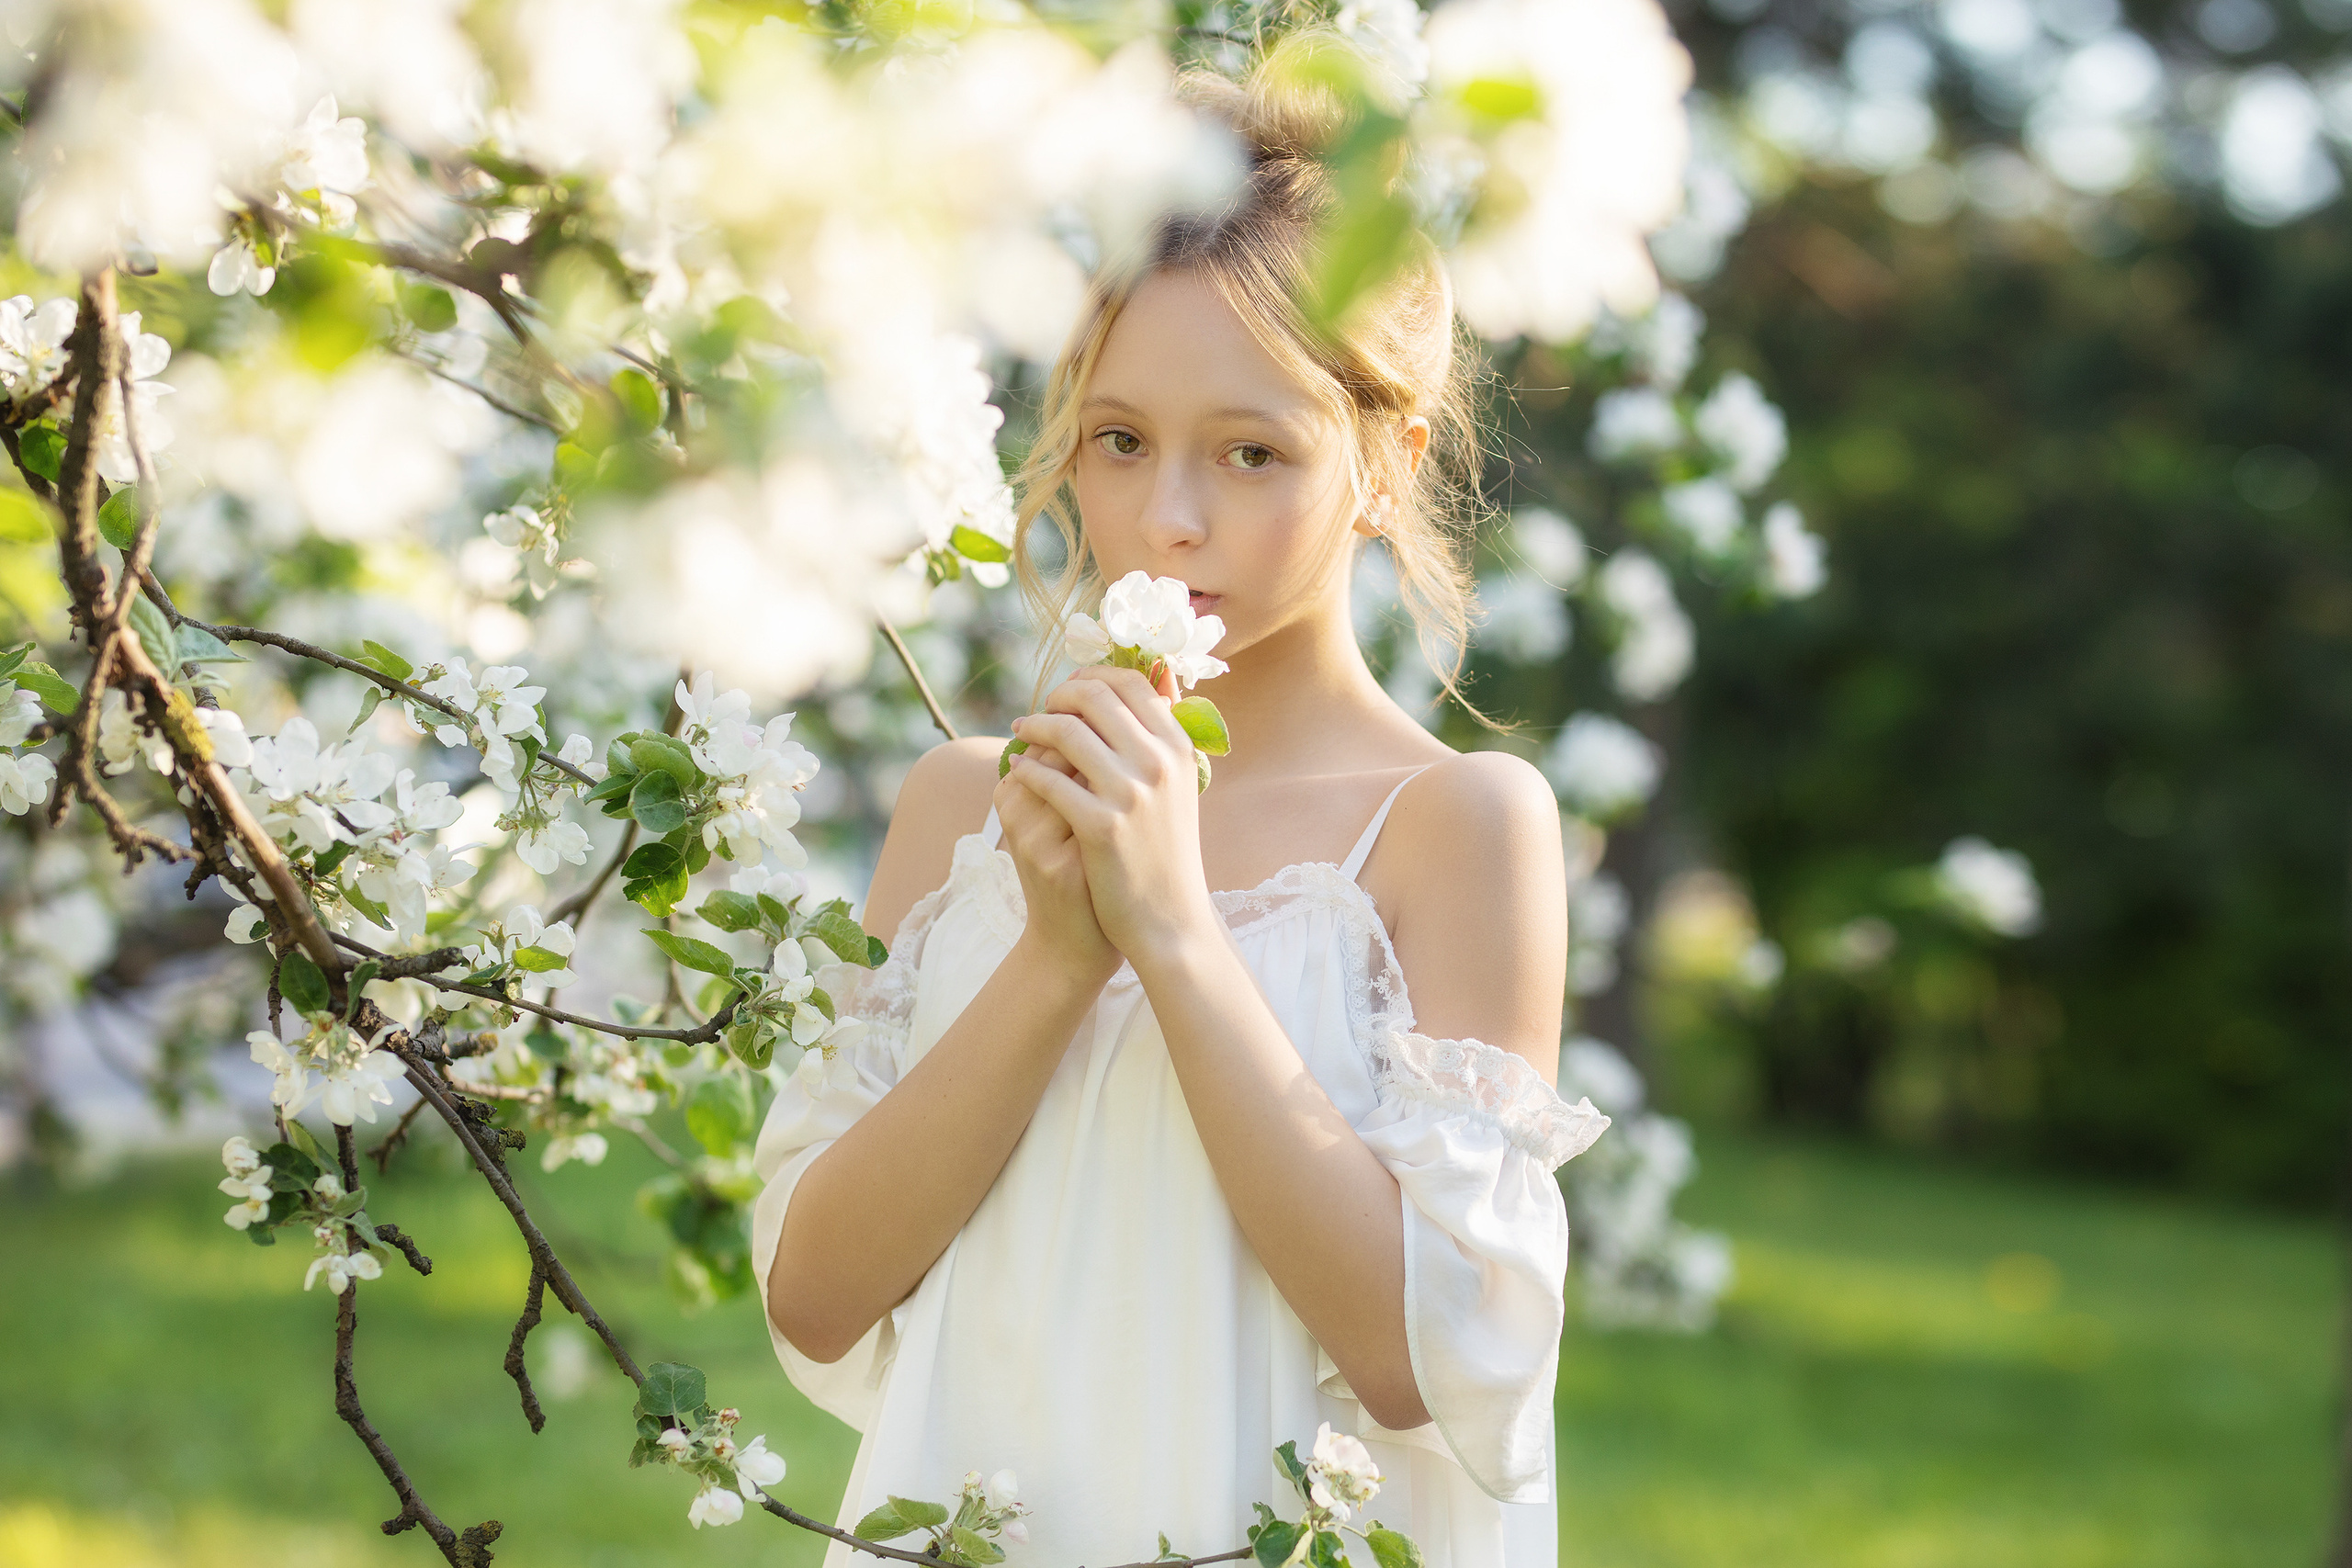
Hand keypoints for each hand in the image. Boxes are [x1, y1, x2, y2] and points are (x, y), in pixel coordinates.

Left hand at [1004, 665, 1216, 967]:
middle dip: (1059, 696)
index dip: (1094, 676)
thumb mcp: (1177, 785)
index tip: (1071, 688)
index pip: (1131, 682)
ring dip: (1034, 726)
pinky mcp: (1101, 827)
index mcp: (1178, 747)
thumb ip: (1163, 734)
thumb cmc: (1167, 849)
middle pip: (1095, 698)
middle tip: (1042, 708)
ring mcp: (1130, 794)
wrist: (1170, 919)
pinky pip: (1049, 781)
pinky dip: (1027, 769)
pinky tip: (1018, 771)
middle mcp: (1159, 763)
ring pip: (1066, 732)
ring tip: (1020, 731)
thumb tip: (1159, 675)